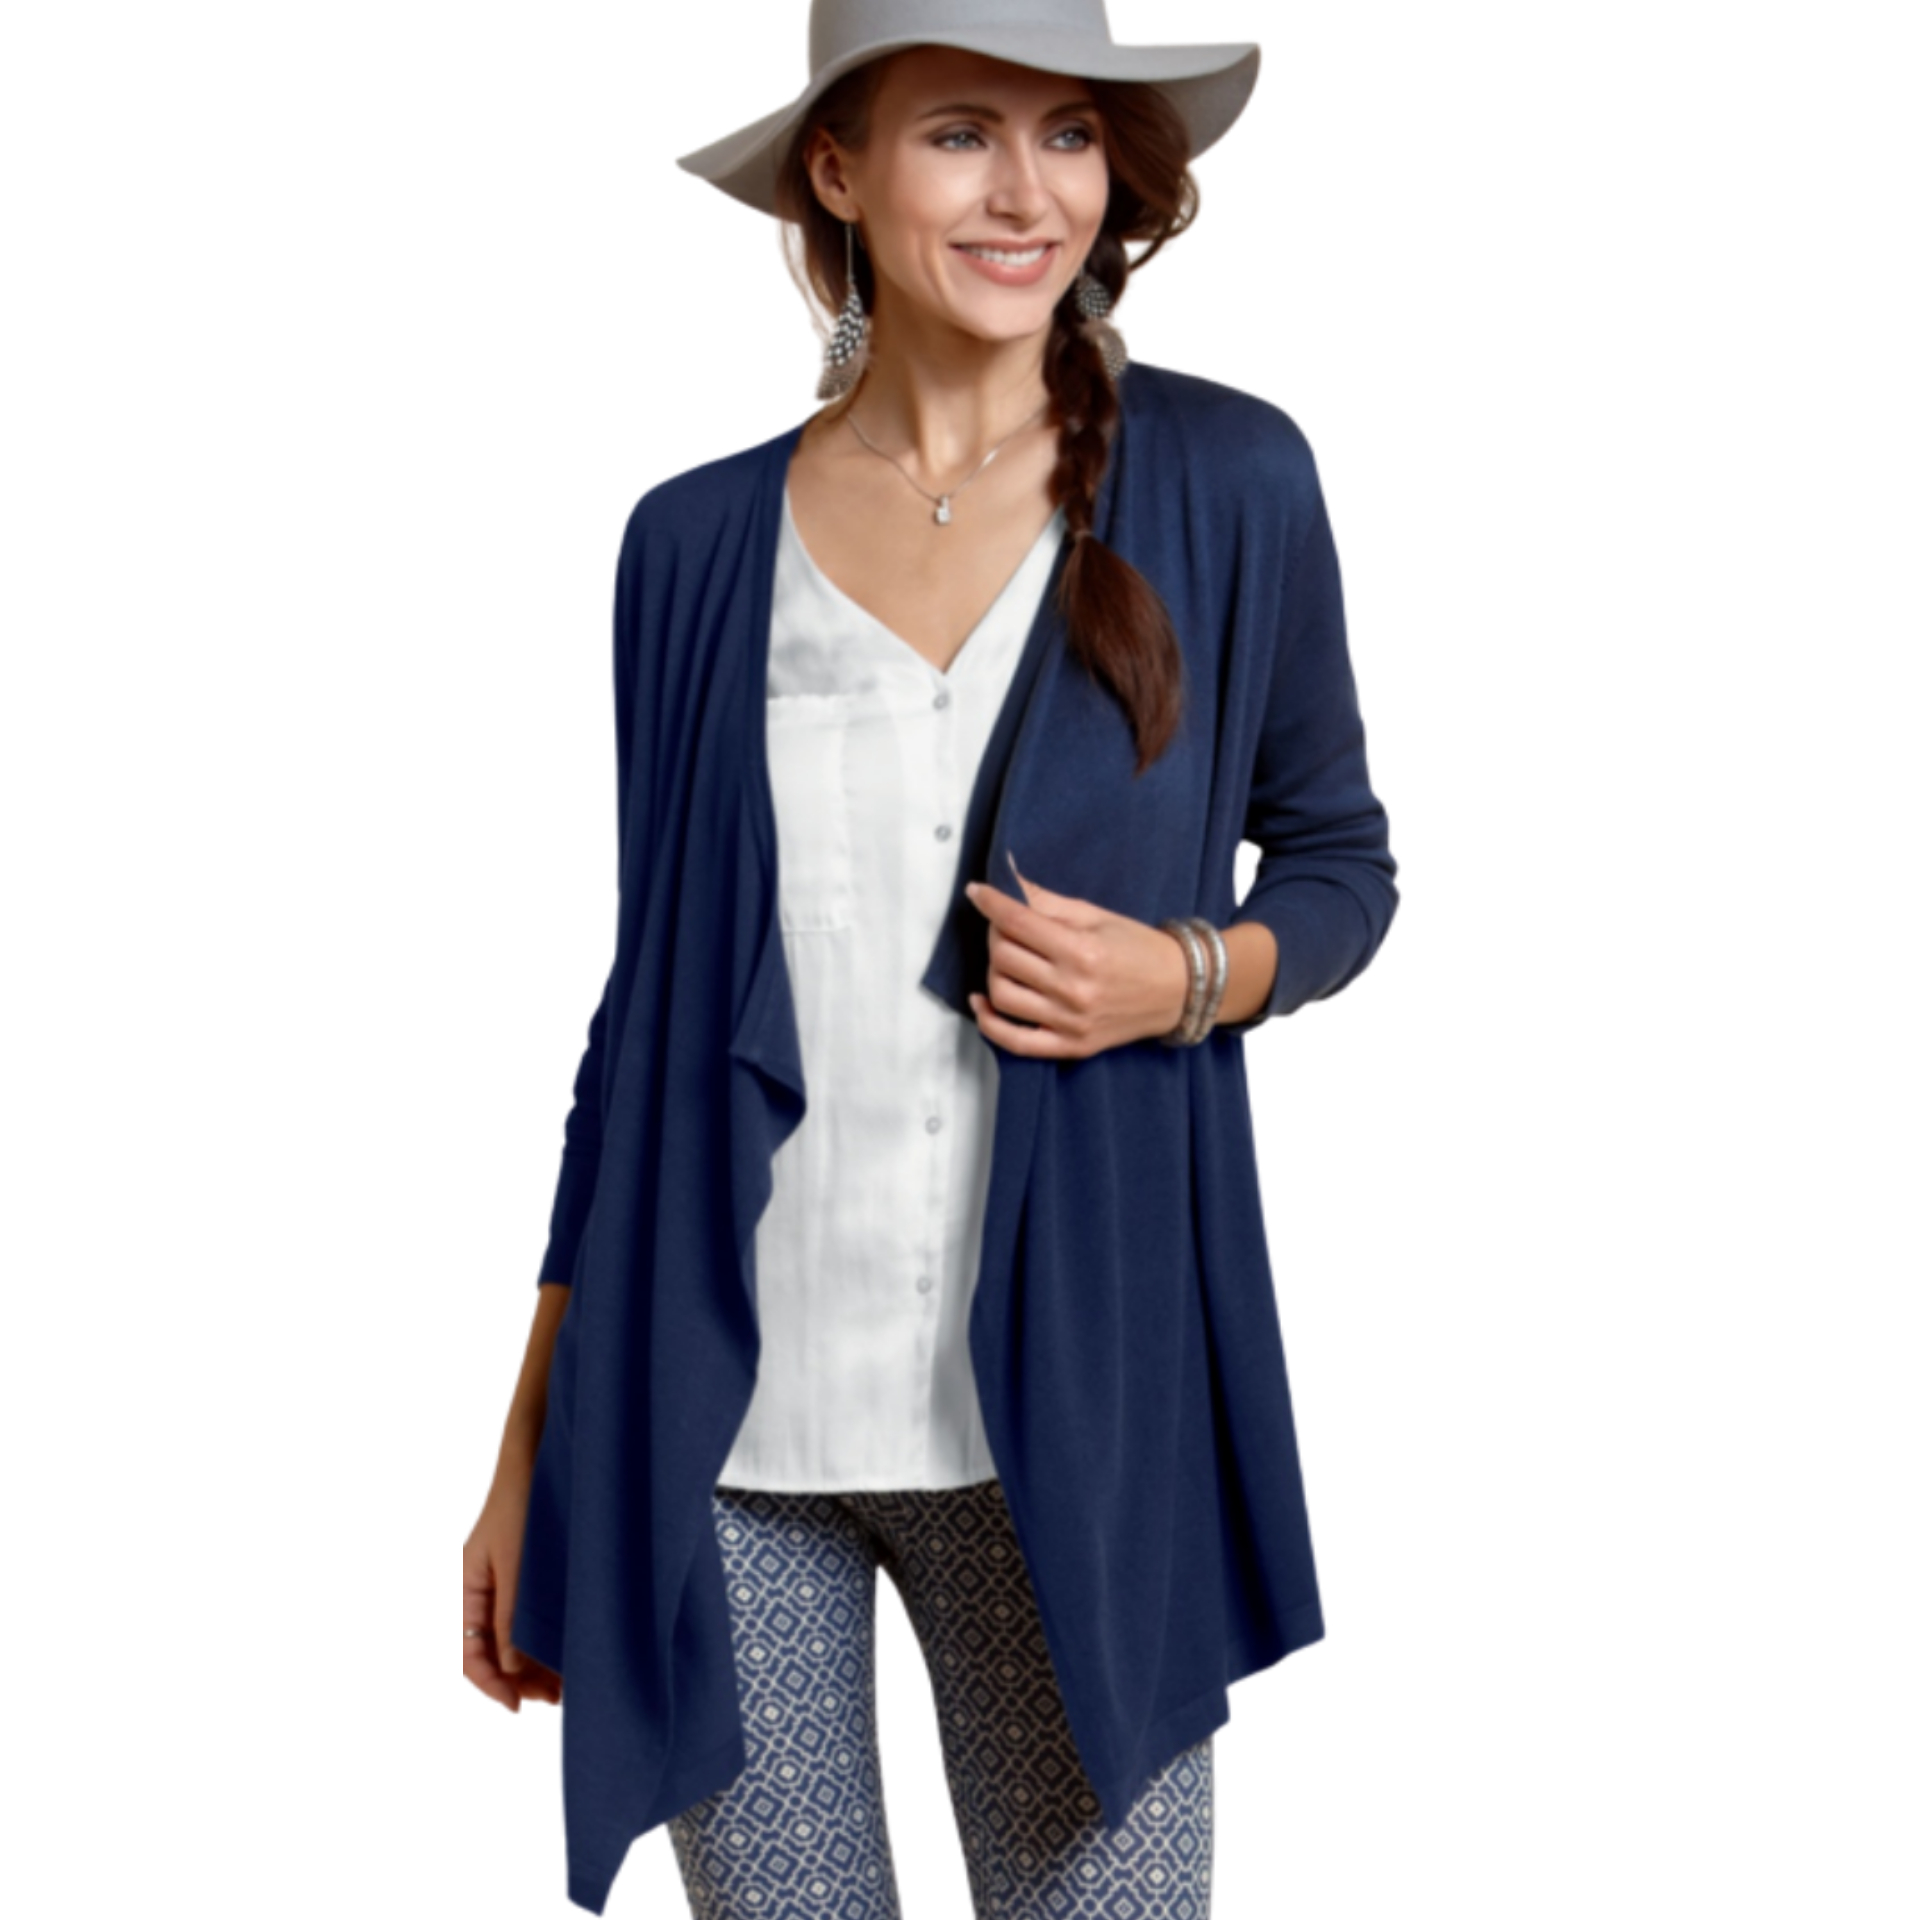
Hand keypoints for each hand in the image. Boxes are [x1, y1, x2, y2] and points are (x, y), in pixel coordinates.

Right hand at [463, 1478, 562, 1712]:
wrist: (539, 1461)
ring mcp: (502, 1586)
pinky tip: (563, 1655)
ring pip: (510, 1641)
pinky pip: (525, 1621)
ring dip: (532, 1665)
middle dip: (518, 1680)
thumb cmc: (522, 1505)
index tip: (518, 1704)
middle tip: (552, 1697)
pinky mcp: (525, 1579)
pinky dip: (541, 1642)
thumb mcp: (516, 1565)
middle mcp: (479, 1592)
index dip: (490, 1684)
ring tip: (562, 1685)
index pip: (468, 1653)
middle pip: (490, 1652)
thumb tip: (510, 1670)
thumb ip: (511, 1617)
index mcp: (465, 1588)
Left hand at [964, 853, 1190, 1058]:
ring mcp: (1070, 1022)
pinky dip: (989, 1023)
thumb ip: (1048, 903)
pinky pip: (1015, 1041)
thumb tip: (1008, 882)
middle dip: (996, 933)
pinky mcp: (1071, 1046)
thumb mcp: (1097, 916)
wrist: (1179, 990)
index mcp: (1083, 951)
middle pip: (1004, 956)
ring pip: (1002, 994)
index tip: (977, 892)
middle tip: (1006, 926)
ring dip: (994, 969)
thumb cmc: (1139, 948)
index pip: (1018, 922)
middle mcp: (1073, 989)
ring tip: (1007, 959)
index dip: (991, 903)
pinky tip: (982, 1002)